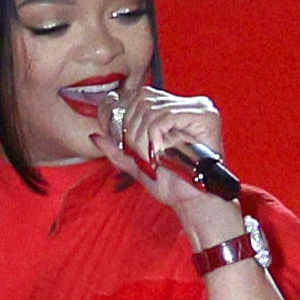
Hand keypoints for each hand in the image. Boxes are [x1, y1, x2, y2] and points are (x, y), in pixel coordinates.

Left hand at [88, 87, 243, 238]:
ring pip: (151, 110)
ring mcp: (200, 108)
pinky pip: (164, 117)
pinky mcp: (205, 116)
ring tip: (154, 158)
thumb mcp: (139, 165)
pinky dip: (155, 137)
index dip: (129, 119)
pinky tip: (161, 153)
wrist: (193, 203)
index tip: (131, 145)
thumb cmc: (173, 186)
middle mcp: (189, 104)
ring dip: (143, 139)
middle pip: (143, 100)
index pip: (142, 97)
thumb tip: (94, 137)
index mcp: (176, 110)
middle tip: (145, 156)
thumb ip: (117, 150)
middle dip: (134, 131)